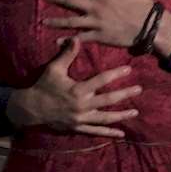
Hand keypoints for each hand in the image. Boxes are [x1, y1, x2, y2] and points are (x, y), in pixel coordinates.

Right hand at [6, 39, 141, 137]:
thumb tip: (76, 38)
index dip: (115, 74)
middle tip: (138, 89)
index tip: (128, 69)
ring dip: (121, 115)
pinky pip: (96, 131)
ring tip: (135, 112)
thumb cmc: (44, 86)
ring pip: (105, 118)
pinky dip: (109, 132)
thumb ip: (67, 55)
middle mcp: (82, 106)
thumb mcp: (54, 69)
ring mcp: (81, 119)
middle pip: (108, 100)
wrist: (32, 108)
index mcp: (77, 90)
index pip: (101, 80)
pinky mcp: (78, 128)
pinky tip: (121, 133)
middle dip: (125, 94)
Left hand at [41, 0, 154, 46]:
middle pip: (70, 1)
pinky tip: (56, 41)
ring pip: (71, 22)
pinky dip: (68, 40)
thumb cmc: (141, 2)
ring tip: (43, 22)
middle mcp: (95, 8)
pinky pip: (81, 38)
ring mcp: (96, 23)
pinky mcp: (99, 36)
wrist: (150, 26)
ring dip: (56, 22)